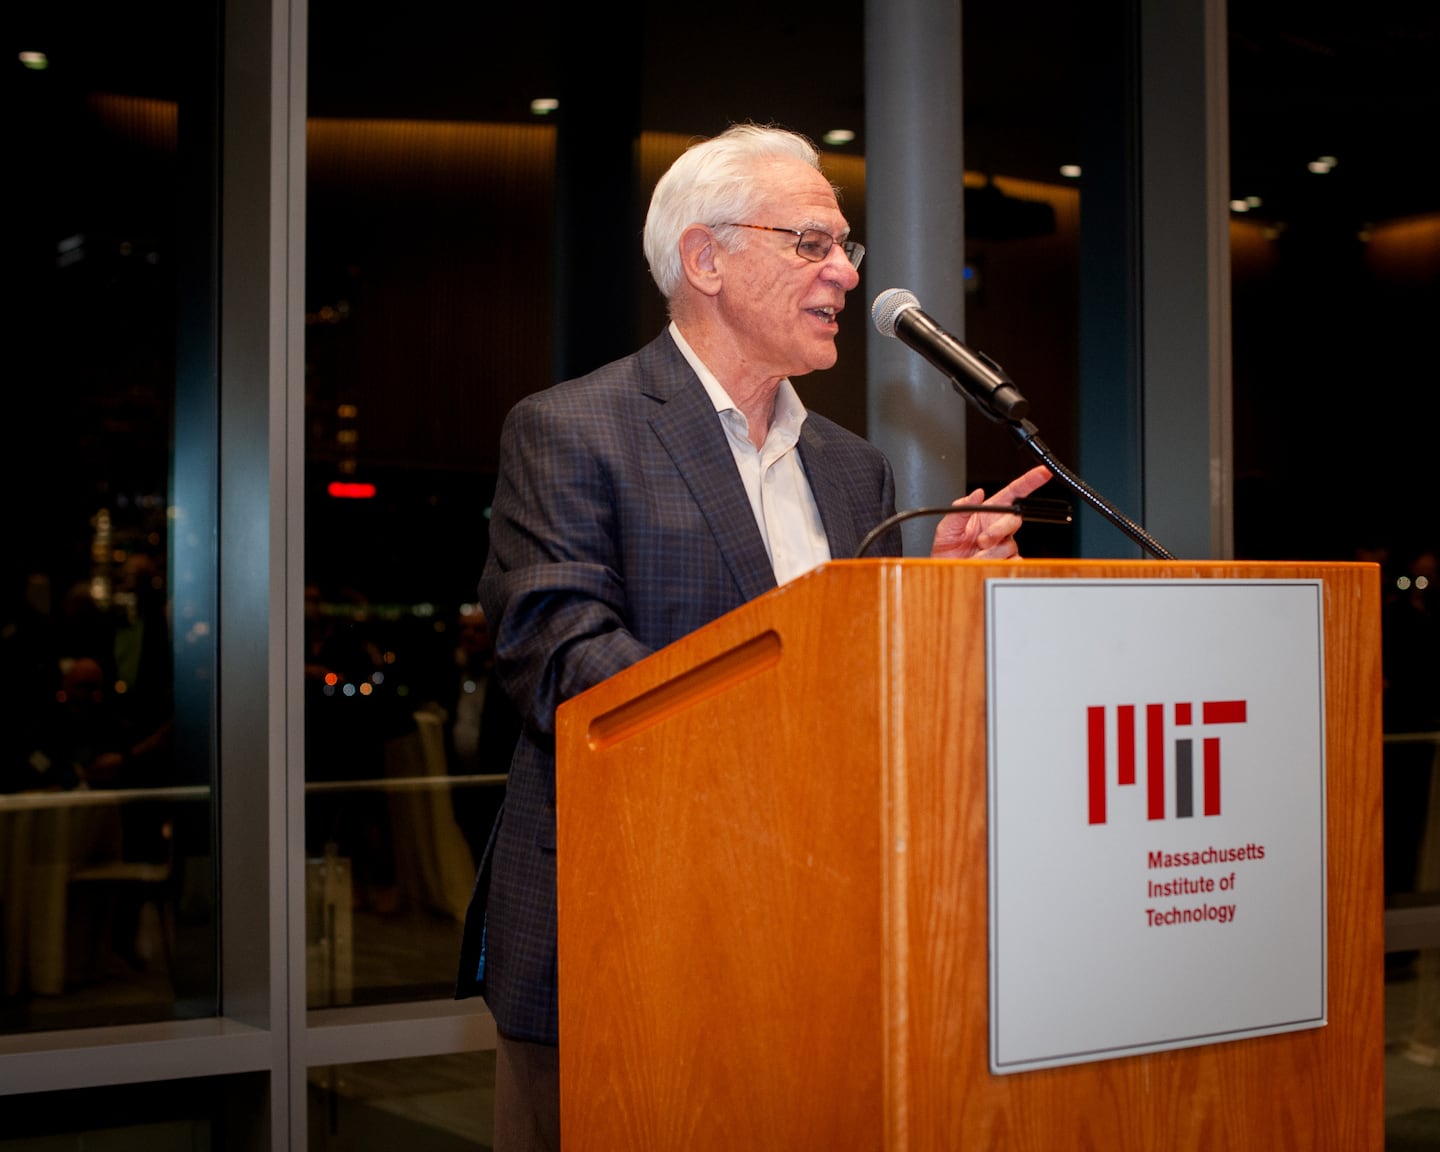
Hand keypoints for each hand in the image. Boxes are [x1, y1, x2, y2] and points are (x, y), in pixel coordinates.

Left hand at [929, 465, 1052, 559]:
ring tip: (975, 554)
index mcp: (988, 512)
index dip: (1029, 481)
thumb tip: (976, 493)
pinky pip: (1013, 560)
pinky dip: (998, 562)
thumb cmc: (948, 547)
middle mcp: (999, 526)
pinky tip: (984, 562)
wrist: (946, 568)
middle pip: (1014, 520)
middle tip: (981, 541)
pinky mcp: (1008, 560)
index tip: (1043, 472)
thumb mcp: (948, 525)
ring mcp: (1005, 543)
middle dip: (998, 531)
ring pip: (1010, 544)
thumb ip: (961, 508)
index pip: (1014, 493)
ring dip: (991, 551)